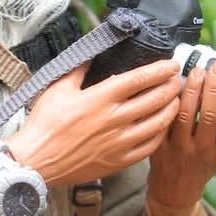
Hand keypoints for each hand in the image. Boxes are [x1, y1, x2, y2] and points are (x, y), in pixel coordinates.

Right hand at [8, 59, 181, 187]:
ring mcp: (118, 142)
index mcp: (100, 98)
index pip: (139, 78)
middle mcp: (114, 119)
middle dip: (172, 87)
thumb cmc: (44, 125)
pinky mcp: (118, 161)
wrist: (35, 161)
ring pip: (157, 124)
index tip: (172, 64)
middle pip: (154, 99)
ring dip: (171, 109)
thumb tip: (90, 54)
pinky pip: (148, 147)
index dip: (160, 70)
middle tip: (179, 80)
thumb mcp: (58, 89)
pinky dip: (160, 135)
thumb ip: (78, 71)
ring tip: (177, 101)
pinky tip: (163, 128)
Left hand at [146, 60, 215, 215]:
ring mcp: (178, 147)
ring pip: (185, 114)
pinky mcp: (159, 143)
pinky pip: (164, 118)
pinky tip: (174, 82)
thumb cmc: (207, 162)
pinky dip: (170, 99)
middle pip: (209, 117)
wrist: (177, 187)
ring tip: (198, 70)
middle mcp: (201, 150)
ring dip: (192, 88)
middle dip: (214, 88)